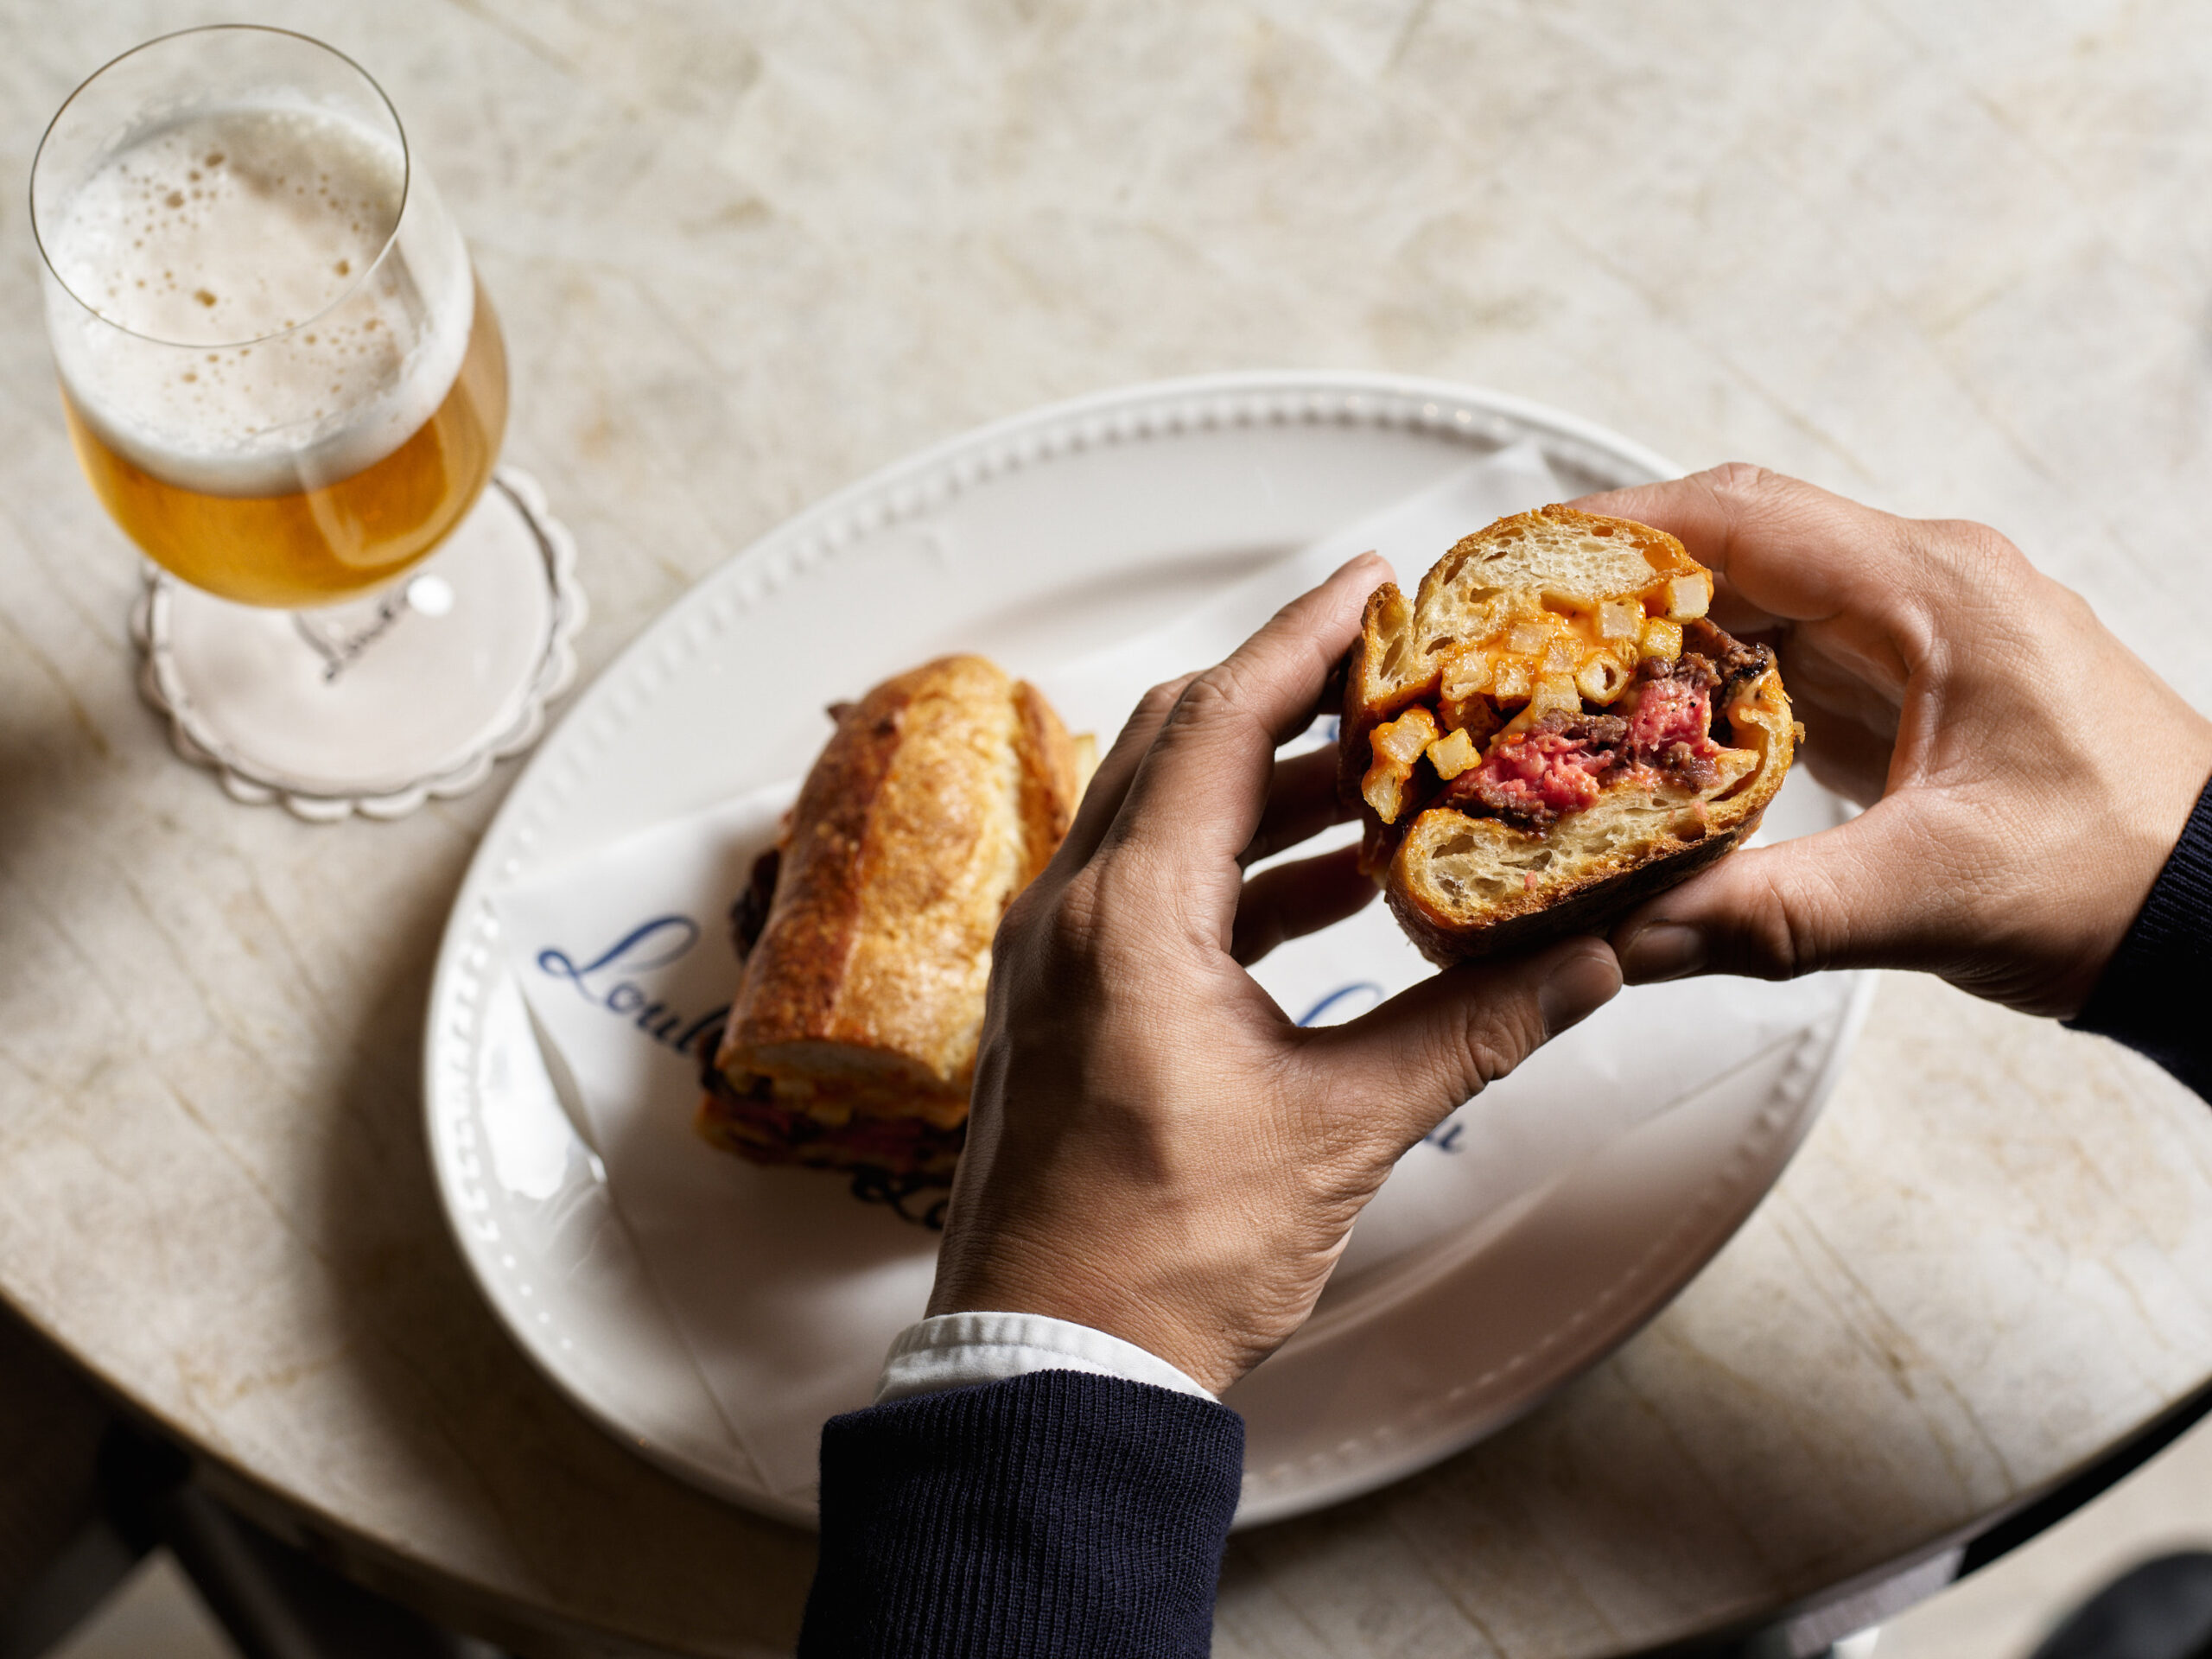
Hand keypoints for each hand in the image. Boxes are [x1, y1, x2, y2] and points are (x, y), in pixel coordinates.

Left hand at [927, 555, 1622, 1393]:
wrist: (1054, 1363)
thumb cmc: (1165, 1257)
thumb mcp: (1343, 1129)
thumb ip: (1470, 1030)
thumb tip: (1584, 964)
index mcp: (1125, 919)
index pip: (1217, 722)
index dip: (1302, 639)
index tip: (1371, 587)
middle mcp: (1069, 915)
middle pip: (1177, 745)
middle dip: (1289, 699)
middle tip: (1393, 680)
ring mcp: (1052, 958)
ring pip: (1161, 815)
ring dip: (1270, 788)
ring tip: (1388, 786)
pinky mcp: (1061, 1002)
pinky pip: (1151, 888)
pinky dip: (1239, 868)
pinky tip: (1329, 889)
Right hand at [1576, 465, 2211, 1017]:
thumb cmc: (2124, 876)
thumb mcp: (1928, 894)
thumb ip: (1764, 915)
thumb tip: (1626, 935)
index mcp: (1938, 594)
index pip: (1741, 516)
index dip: (1614, 532)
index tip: (1521, 561)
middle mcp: (1927, 590)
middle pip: (1733, 546)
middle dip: (1613, 588)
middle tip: (1512, 633)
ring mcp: (1921, 635)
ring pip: (1754, 601)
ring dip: (1657, 640)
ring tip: (1559, 689)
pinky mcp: (1913, 687)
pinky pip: (1785, 656)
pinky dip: (1708, 685)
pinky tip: (1653, 734)